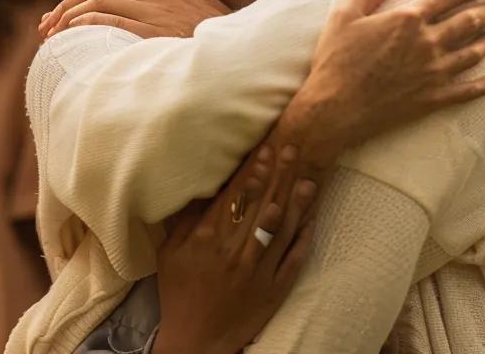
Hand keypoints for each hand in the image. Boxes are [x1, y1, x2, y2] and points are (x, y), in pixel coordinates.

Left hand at [38, 0, 228, 38]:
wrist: (241, 50)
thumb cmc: (216, 38)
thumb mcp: (190, 13)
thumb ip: (164, 10)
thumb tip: (134, 22)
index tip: (59, 18)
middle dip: (64, 5)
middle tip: (46, 29)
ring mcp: (155, 9)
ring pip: (98, 1)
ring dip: (68, 18)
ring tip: (53, 38)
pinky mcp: (155, 29)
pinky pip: (111, 20)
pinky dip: (86, 24)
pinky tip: (72, 36)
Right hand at [154, 146, 316, 353]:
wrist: (196, 342)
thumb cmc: (179, 292)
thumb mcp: (172, 252)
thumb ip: (188, 217)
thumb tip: (204, 183)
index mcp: (210, 239)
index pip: (237, 197)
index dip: (253, 172)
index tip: (265, 150)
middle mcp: (237, 252)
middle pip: (263, 205)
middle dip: (278, 175)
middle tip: (291, 149)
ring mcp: (259, 271)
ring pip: (282, 228)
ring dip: (296, 200)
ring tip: (307, 176)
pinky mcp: (275, 289)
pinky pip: (294, 257)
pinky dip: (305, 235)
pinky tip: (312, 215)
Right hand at [287, 0, 484, 161]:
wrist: (335, 108)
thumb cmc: (336, 58)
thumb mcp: (345, 14)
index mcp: (407, 19)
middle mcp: (427, 43)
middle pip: (467, 23)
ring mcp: (433, 72)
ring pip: (471, 54)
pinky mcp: (432, 98)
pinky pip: (466, 91)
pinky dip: (482, 86)